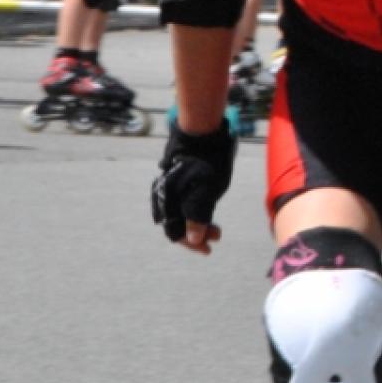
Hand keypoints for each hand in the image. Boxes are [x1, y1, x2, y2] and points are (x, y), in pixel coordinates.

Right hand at [151, 123, 237, 254]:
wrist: (203, 133)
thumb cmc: (207, 162)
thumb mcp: (206, 191)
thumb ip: (198, 216)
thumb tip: (193, 239)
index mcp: (169, 200)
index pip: (175, 232)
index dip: (191, 243)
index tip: (207, 249)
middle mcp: (164, 195)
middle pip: (177, 223)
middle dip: (197, 233)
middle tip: (217, 235)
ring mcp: (170, 186)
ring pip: (181, 213)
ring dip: (197, 222)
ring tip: (215, 226)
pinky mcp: (177, 179)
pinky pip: (183, 201)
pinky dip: (195, 210)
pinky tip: (207, 209)